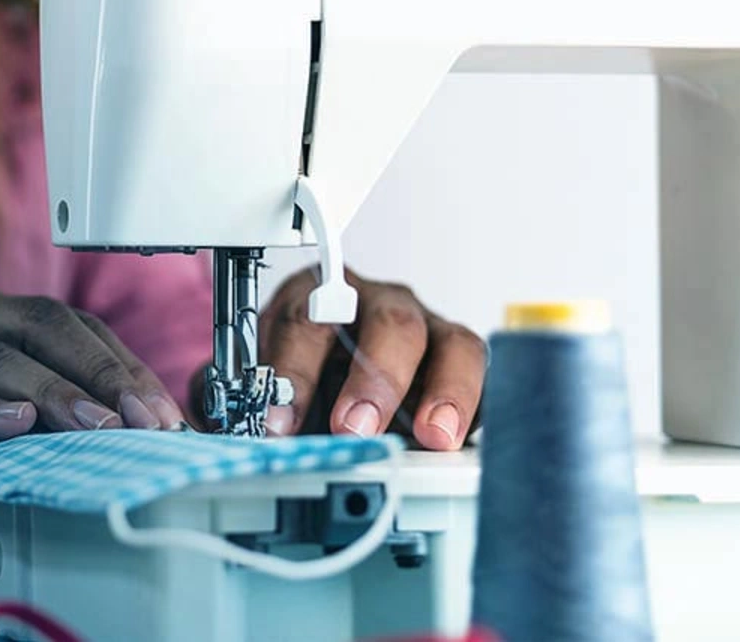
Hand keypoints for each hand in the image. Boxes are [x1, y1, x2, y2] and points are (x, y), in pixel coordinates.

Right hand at [0, 286, 185, 532]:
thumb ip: (43, 420)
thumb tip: (130, 439)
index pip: (65, 323)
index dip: (120, 364)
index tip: (165, 413)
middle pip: (34, 326)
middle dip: (97, 373)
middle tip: (142, 419)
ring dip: (47, 393)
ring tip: (92, 425)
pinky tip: (8, 426)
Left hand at [258, 269, 485, 449]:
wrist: (336, 374)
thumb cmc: (305, 374)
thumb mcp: (270, 384)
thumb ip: (261, 408)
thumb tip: (254, 443)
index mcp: (317, 297)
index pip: (305, 320)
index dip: (293, 373)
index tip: (279, 424)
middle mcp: (378, 304)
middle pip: (390, 323)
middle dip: (375, 379)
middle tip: (354, 428)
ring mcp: (428, 329)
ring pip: (454, 344)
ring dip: (445, 392)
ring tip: (434, 437)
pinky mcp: (461, 363)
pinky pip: (485, 377)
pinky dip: (478, 408)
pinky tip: (461, 439)